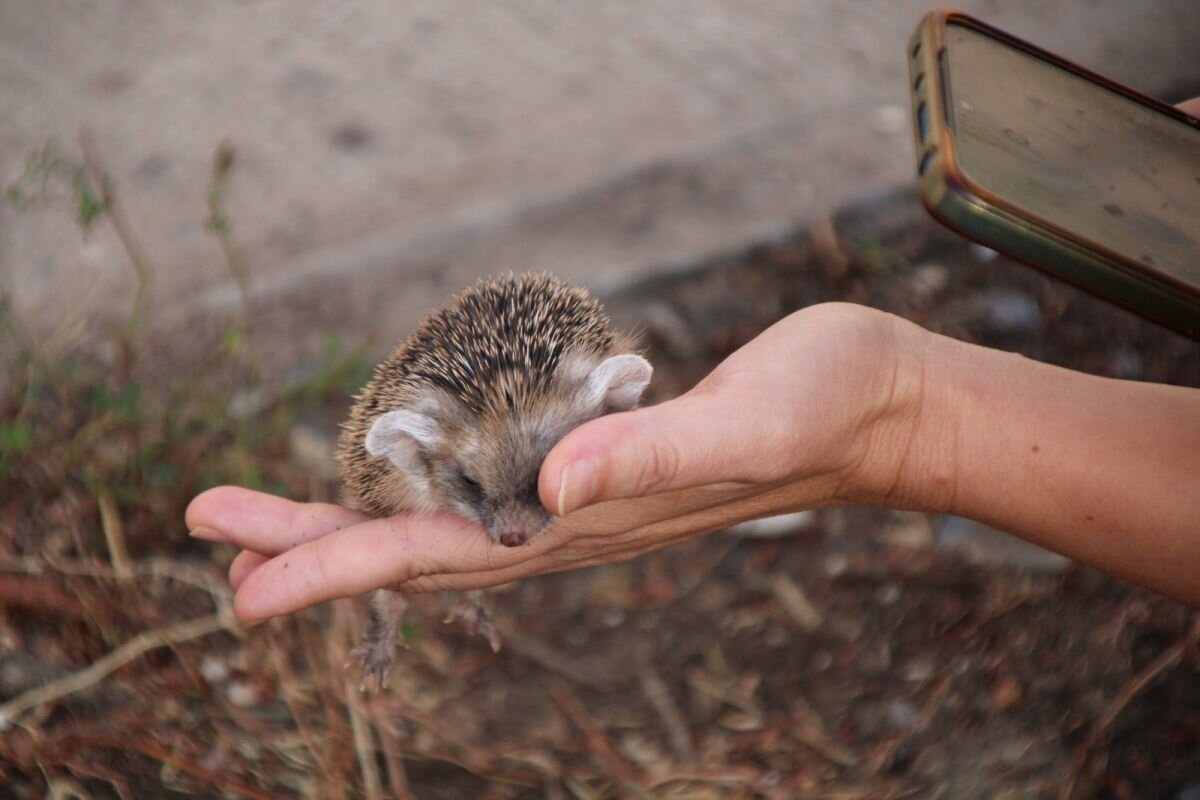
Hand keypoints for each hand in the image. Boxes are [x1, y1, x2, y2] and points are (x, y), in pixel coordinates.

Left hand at [187, 302, 922, 623]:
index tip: (242, 584)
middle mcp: (569, 520)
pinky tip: (398, 479)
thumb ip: (649, 458)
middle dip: (311, 546)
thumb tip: (551, 488)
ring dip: (351, 523)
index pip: (438, 554)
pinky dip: (421, 488)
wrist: (870, 409)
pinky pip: (488, 485)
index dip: (335, 566)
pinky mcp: (596, 459)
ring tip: (269, 525)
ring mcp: (580, 494)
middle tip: (212, 533)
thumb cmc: (819, 407)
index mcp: (588, 520)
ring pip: (442, 520)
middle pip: (416, 547)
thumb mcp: (744, 423)